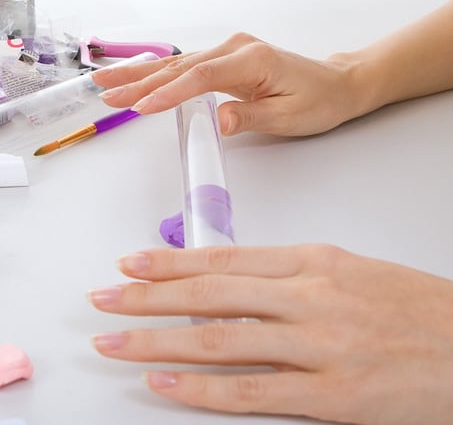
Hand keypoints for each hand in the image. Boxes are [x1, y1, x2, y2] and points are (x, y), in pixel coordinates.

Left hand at [88, 244, 452, 424]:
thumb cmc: (404, 304)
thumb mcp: (341, 269)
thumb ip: (284, 274)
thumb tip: (229, 279)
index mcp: (312, 261)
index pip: (224, 259)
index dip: (171, 263)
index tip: (133, 264)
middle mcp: (309, 298)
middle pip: (211, 295)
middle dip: (150, 296)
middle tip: (106, 297)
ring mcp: (319, 347)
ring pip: (220, 339)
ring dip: (159, 339)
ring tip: (117, 339)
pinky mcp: (333, 396)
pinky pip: (251, 391)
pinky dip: (201, 387)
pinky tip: (164, 380)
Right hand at [92, 33, 366, 136]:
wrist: (335, 86)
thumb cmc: (317, 101)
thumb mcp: (287, 117)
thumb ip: (250, 118)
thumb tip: (216, 121)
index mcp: (252, 60)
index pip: (199, 78)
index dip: (167, 94)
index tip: (139, 108)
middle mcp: (237, 49)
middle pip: (179, 66)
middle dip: (139, 80)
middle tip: (105, 90)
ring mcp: (232, 52)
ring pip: (179, 64)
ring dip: (142, 74)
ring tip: (110, 82)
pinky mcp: (230, 61)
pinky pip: (190, 67)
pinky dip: (162, 74)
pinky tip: (142, 76)